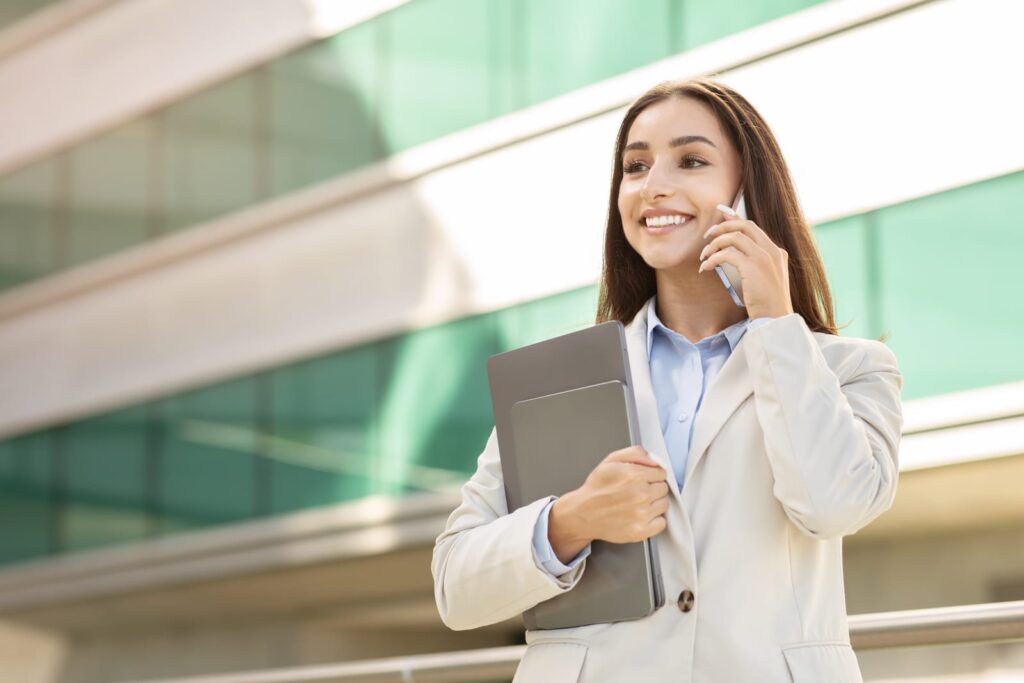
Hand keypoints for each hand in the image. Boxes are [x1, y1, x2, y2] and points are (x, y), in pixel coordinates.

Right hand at [548, 446, 669, 561]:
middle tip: (637, 491)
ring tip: (637, 504)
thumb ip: (636, 453)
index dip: (651, 474)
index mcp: (633, 475)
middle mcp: (640, 494)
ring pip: (664, 504)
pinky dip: (654, 520)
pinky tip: (640, 516)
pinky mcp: (640, 531)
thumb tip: (656, 460)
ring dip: (654, 503)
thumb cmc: (596, 488)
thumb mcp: (611, 461)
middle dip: (653, 488)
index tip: (642, 479)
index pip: (661, 472)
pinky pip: (661, 523)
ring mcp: (641, 514)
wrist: (582, 514)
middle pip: (663, 488)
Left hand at [696, 208, 793, 319]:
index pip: (753, 227)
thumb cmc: (766, 305)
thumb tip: (731, 255)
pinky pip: (727, 254)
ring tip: (703, 256)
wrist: (776, 320)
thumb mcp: (763, 280)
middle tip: (707, 236)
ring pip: (734, 237)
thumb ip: (753, 265)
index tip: (720, 214)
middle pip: (745, 225)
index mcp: (776, 252)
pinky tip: (704, 267)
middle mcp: (772, 251)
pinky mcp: (753, 267)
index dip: (735, 219)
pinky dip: (713, 258)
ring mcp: (764, 257)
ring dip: (714, 244)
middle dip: (723, 226)